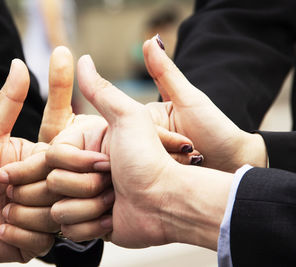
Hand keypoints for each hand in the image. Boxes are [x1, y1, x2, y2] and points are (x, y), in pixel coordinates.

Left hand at [0, 59, 53, 262]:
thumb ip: (8, 102)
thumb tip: (18, 63)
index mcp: (44, 163)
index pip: (65, 164)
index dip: (43, 170)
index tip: (13, 174)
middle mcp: (50, 188)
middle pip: (61, 193)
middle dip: (24, 195)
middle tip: (1, 192)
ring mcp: (45, 216)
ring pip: (52, 219)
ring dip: (17, 216)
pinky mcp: (35, 241)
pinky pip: (39, 241)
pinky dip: (14, 235)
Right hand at [52, 55, 233, 248]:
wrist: (171, 201)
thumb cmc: (151, 159)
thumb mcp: (129, 118)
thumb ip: (102, 89)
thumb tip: (81, 58)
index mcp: (87, 147)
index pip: (53, 156)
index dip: (76, 163)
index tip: (106, 163)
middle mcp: (82, 171)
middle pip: (51, 183)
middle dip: (85, 186)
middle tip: (114, 183)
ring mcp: (84, 198)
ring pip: (57, 209)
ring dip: (90, 208)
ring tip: (116, 201)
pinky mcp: (87, 223)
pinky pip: (69, 228)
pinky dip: (92, 226)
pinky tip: (113, 219)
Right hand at [143, 36, 266, 171]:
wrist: (233, 160)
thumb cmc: (215, 128)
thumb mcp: (189, 100)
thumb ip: (165, 72)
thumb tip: (150, 40)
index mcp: (152, 115)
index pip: (140, 125)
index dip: (163, 136)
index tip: (186, 143)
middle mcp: (148, 133)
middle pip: (142, 144)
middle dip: (170, 151)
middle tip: (193, 153)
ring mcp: (153, 152)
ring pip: (146, 160)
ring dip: (174, 164)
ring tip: (195, 162)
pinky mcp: (158, 170)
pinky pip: (153, 173)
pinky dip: (172, 173)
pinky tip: (186, 172)